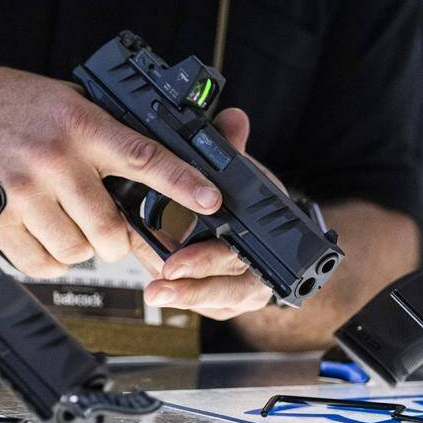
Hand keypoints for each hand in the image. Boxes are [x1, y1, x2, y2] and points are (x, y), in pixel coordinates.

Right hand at [0, 61, 222, 277]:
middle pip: (109, 228)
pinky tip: (44, 235)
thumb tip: (159, 168)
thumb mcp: (67, 102)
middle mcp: (54, 158)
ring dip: (80, 248)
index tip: (210, 200)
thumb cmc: (8, 103)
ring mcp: (23, 191)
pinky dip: (51, 261)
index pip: (144, 156)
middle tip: (111, 231)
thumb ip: (107, 132)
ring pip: (77, 251)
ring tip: (66, 222)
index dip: (182, 182)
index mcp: (80, 123)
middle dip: (118, 240)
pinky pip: (41, 264)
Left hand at [136, 108, 274, 319]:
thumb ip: (236, 149)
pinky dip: (176, 293)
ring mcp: (237, 293)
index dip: (205, 261)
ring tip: (152, 291)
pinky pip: (198, 302)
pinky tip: (154, 284)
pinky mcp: (218, 303)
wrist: (269, 235)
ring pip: (208, 299)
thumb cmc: (256, 206)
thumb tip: (232, 120)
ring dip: (179, 295)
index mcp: (267, 245)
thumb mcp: (249, 177)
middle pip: (223, 286)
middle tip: (159, 280)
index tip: (173, 262)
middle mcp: (255, 277)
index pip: (237, 258)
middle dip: (188, 287)